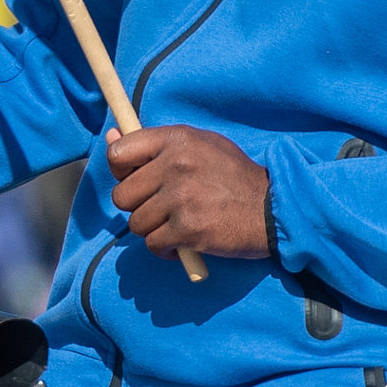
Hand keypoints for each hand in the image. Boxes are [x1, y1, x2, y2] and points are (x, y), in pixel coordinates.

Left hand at [105, 125, 271, 260]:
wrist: (275, 209)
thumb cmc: (234, 178)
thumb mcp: (200, 146)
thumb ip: (155, 145)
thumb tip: (110, 137)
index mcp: (178, 139)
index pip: (118, 155)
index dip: (121, 172)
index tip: (137, 181)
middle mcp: (177, 164)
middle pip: (122, 196)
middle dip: (138, 207)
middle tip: (163, 209)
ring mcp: (182, 197)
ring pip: (136, 223)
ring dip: (153, 230)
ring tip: (178, 224)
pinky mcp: (189, 228)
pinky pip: (153, 244)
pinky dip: (165, 249)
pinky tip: (183, 243)